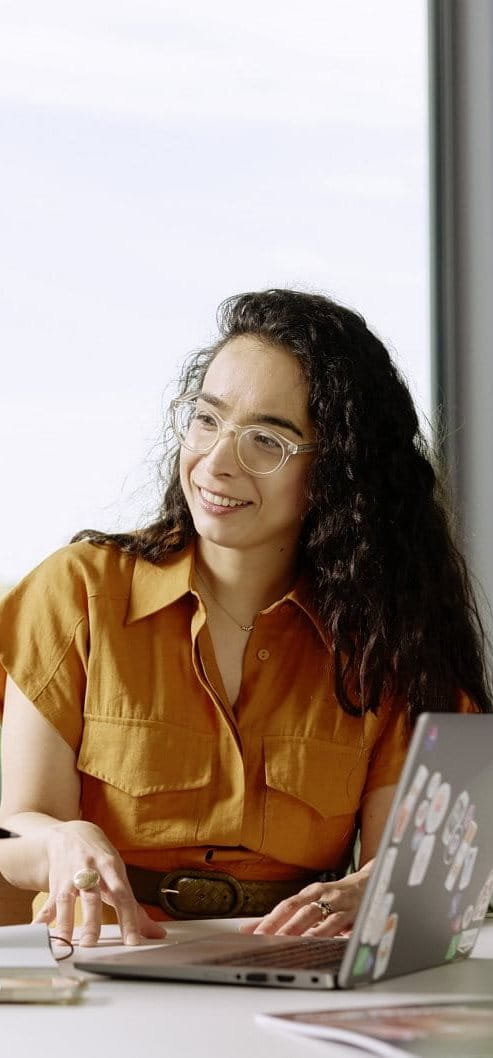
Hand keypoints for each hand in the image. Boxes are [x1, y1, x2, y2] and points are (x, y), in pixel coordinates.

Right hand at [33, 820, 165, 946]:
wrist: (72, 833)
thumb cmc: (101, 858)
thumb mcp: (119, 874)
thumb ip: (134, 907)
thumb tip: (157, 933)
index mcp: (111, 868)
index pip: (123, 896)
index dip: (128, 919)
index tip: (133, 941)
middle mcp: (90, 871)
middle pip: (92, 896)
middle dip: (91, 920)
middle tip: (92, 942)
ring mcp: (70, 876)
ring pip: (66, 899)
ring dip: (65, 922)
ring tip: (64, 942)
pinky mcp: (55, 882)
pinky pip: (48, 901)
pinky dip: (42, 917)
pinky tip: (38, 930)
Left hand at [239, 861, 373, 936]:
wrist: (373, 884)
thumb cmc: (337, 897)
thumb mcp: (312, 901)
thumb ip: (281, 916)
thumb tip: (248, 927)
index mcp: (311, 892)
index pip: (286, 905)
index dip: (269, 919)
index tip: (252, 934)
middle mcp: (323, 894)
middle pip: (298, 909)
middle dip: (280, 926)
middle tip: (264, 940)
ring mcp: (339, 903)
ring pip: (316, 915)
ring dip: (300, 930)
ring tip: (284, 943)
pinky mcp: (354, 913)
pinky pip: (338, 923)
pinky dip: (325, 933)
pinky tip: (316, 942)